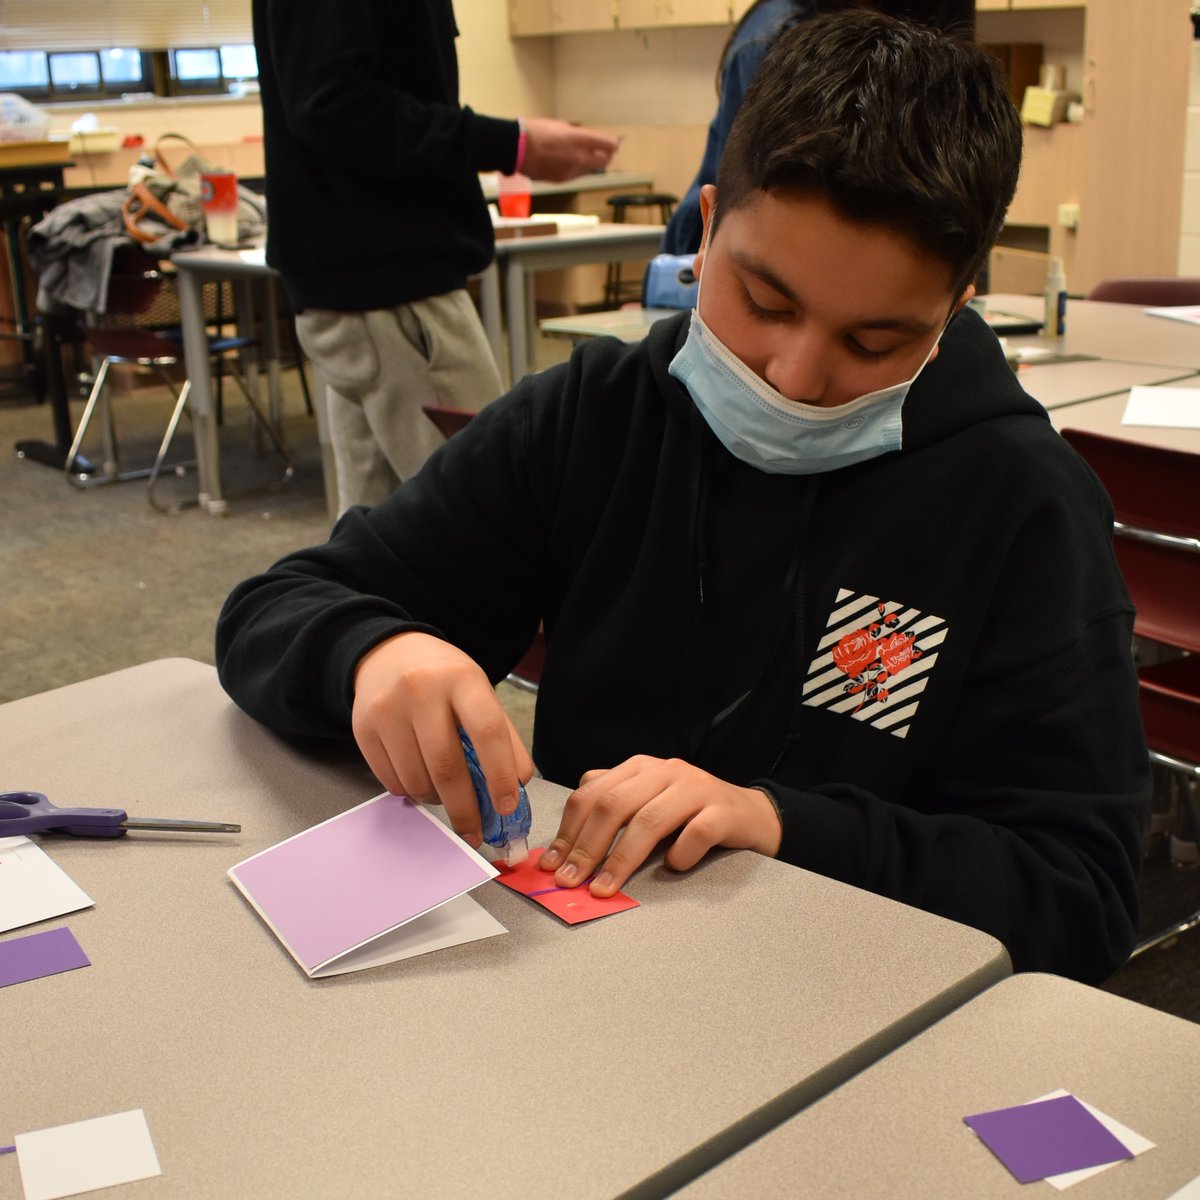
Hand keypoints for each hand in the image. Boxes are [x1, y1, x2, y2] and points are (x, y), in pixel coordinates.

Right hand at [352, 633, 534, 847]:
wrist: (388, 654)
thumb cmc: (444, 680)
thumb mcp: (480, 693)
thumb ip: (504, 736)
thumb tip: (518, 784)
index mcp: (462, 679)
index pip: (487, 732)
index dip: (499, 775)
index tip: (507, 806)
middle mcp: (421, 691)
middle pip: (446, 767)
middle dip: (465, 809)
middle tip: (475, 832)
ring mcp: (387, 710)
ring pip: (416, 780)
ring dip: (436, 801)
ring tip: (446, 797)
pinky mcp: (362, 729)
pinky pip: (391, 781)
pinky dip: (411, 793)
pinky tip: (421, 781)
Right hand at [521, 118, 618, 182]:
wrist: (517, 149)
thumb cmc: (537, 131)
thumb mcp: (560, 126)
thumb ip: (577, 135)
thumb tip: (586, 140)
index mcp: (579, 140)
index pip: (607, 145)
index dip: (613, 144)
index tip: (615, 142)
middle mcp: (579, 158)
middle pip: (604, 161)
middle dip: (607, 156)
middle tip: (606, 152)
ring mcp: (571, 171)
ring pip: (590, 169)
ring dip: (592, 163)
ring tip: (587, 156)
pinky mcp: (562, 180)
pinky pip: (576, 174)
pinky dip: (578, 169)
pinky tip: (571, 163)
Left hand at [537, 756, 781, 895]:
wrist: (751, 815)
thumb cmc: (691, 814)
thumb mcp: (646, 802)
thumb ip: (611, 807)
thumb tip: (564, 843)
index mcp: (640, 767)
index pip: (591, 794)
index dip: (568, 831)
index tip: (552, 866)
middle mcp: (665, 771)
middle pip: (614, 805)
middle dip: (587, 847)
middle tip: (570, 882)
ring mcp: (696, 788)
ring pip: (650, 820)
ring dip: (621, 859)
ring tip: (604, 889)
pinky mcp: (724, 811)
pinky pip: (697, 832)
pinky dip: (681, 853)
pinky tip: (673, 868)